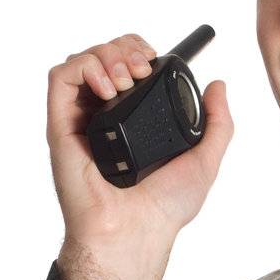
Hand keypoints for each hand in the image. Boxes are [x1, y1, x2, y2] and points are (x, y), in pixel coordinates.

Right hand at [46, 30, 234, 279]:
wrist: (136, 232)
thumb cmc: (165, 209)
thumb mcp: (205, 161)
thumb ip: (218, 124)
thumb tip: (219, 85)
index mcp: (134, 120)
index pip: (128, 65)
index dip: (138, 50)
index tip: (154, 58)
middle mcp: (106, 116)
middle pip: (105, 55)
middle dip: (124, 47)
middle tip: (142, 67)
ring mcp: (83, 120)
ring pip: (82, 61)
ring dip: (106, 55)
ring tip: (126, 78)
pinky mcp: (62, 126)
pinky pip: (61, 78)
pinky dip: (83, 67)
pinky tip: (106, 84)